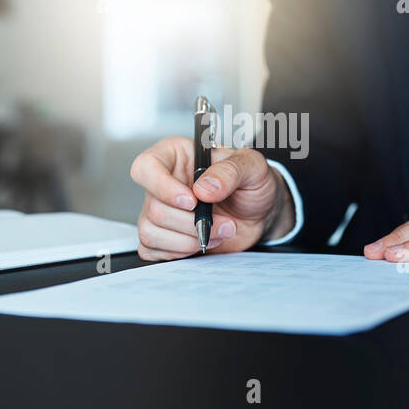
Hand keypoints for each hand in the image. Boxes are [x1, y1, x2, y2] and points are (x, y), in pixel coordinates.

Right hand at [130, 137, 295, 260]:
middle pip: (154, 207)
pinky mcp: (165, 236)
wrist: (262, 213)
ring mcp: (162, 211)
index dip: (162, 186)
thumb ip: (230, 171)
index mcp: (176, 156)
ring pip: (150, 231)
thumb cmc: (253, 183)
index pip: (146, 166)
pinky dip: (179, 252)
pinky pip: (151, 250)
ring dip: (188, 240)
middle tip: (222, 222)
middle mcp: (164, 183)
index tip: (192, 200)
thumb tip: (204, 188)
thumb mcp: (252, 166)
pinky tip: (202, 243)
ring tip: (217, 233)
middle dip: (191, 222)